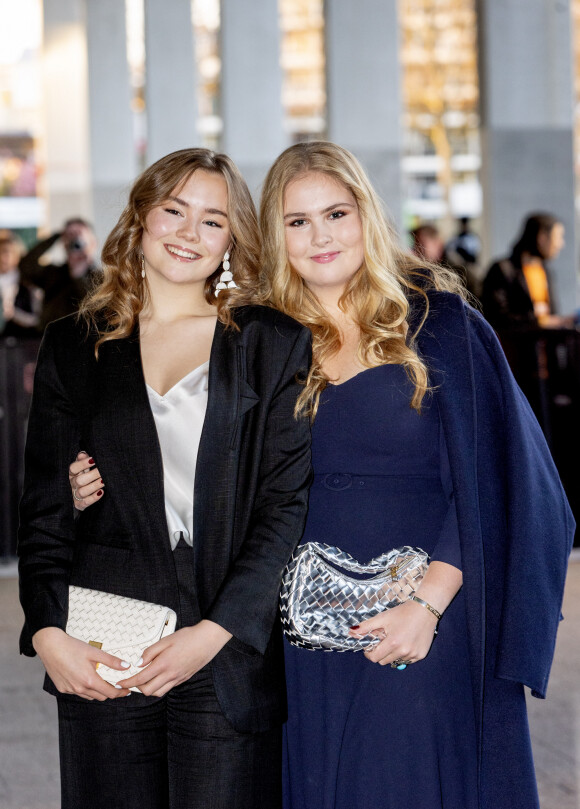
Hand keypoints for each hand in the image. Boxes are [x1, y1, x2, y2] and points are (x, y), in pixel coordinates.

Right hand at [32, 626, 131, 699]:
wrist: (50, 646)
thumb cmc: (72, 647)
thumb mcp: (95, 652)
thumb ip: (111, 661)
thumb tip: (126, 666)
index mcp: (89, 680)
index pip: (110, 693)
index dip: (120, 693)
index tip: (126, 691)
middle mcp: (79, 688)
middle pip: (100, 697)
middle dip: (110, 693)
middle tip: (116, 685)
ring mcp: (70, 690)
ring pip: (89, 696)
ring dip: (97, 692)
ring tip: (102, 682)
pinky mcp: (62, 689)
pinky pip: (77, 693)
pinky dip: (85, 689)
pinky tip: (85, 680)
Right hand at [69, 451, 103, 510]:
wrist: (81, 496)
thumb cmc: (84, 477)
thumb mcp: (83, 468)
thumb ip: (83, 460)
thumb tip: (83, 453)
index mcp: (72, 474)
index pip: (73, 468)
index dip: (82, 464)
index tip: (93, 460)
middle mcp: (72, 484)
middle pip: (79, 480)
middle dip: (93, 475)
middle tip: (103, 471)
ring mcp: (75, 495)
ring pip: (82, 492)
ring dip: (94, 486)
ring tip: (104, 481)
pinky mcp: (79, 504)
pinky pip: (85, 502)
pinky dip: (93, 498)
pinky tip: (101, 492)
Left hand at [117, 621, 231, 696]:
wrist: (208, 640)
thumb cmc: (188, 637)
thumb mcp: (166, 639)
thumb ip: (150, 652)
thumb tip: (139, 662)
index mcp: (163, 664)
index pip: (140, 679)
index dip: (128, 682)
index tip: (120, 683)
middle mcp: (170, 674)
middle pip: (148, 690)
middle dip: (137, 687)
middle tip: (132, 680)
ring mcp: (178, 678)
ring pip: (158, 692)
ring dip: (148, 689)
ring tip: (144, 680)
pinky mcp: (183, 679)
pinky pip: (168, 688)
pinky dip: (159, 686)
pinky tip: (158, 677)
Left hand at [349, 599, 438, 666]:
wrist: (425, 609)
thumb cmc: (403, 612)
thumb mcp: (383, 618)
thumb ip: (366, 626)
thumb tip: (351, 632)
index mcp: (393, 642)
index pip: (375, 658)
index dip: (369, 654)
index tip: (369, 648)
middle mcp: (404, 651)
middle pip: (384, 661)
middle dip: (380, 653)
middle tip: (382, 642)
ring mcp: (413, 654)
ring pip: (396, 661)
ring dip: (392, 654)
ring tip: (395, 640)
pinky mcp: (421, 655)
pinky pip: (407, 660)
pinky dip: (403, 654)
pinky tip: (405, 642)